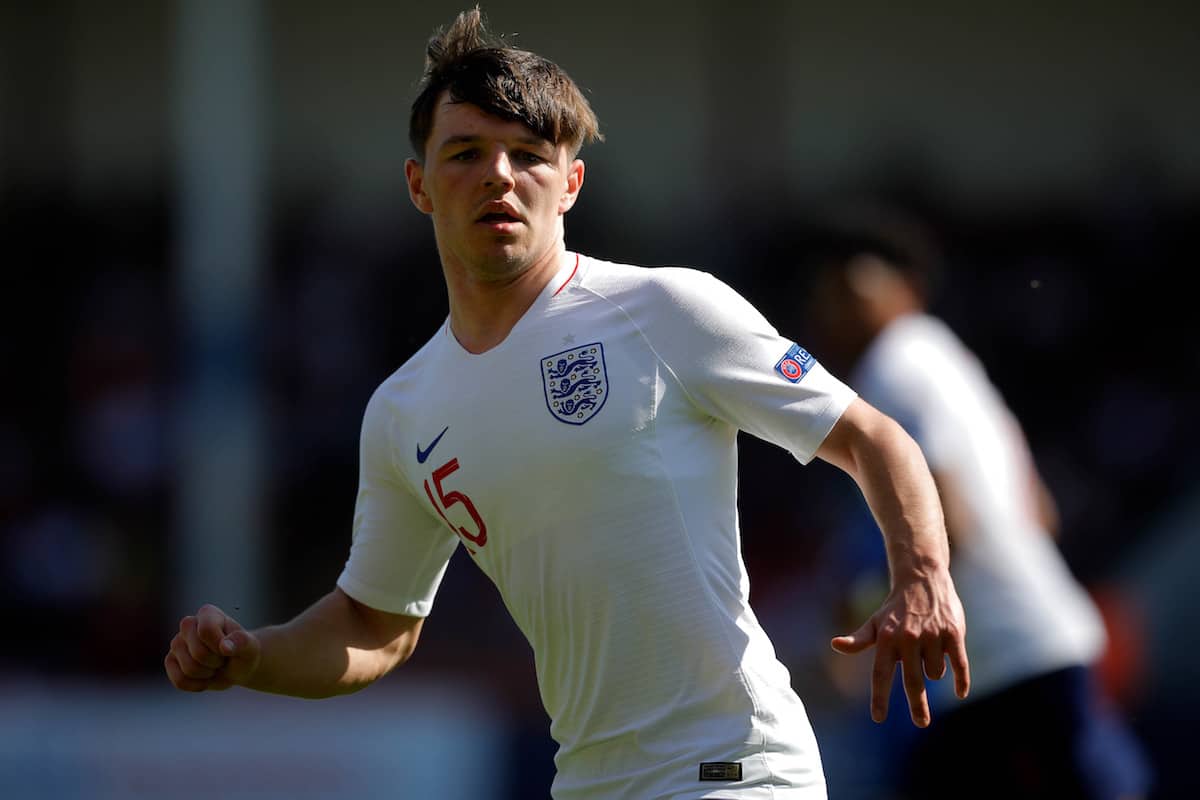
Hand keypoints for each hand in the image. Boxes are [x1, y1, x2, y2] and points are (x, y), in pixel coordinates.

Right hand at [164, 604, 260, 691]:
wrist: (236, 667)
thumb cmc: (243, 653)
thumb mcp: (250, 647)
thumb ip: (242, 642)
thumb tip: (225, 646)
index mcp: (208, 613)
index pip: (206, 631)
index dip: (220, 647)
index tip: (229, 648)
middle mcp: (188, 624)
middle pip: (198, 653)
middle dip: (216, 662)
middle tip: (223, 658)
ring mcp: (176, 643)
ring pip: (188, 669)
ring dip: (207, 674)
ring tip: (215, 666)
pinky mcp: (170, 661)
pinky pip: (180, 681)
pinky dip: (197, 685)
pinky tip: (205, 677)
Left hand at [831, 567, 969, 726]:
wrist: (922, 579)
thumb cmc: (895, 609)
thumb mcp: (875, 623)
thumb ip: (858, 640)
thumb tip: (835, 645)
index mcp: (887, 639)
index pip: (881, 674)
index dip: (879, 697)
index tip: (878, 718)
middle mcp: (908, 638)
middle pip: (912, 681)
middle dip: (917, 706)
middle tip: (921, 723)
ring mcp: (932, 636)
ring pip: (935, 673)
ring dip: (933, 671)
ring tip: (928, 650)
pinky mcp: (953, 634)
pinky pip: (959, 665)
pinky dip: (960, 680)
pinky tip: (960, 692)